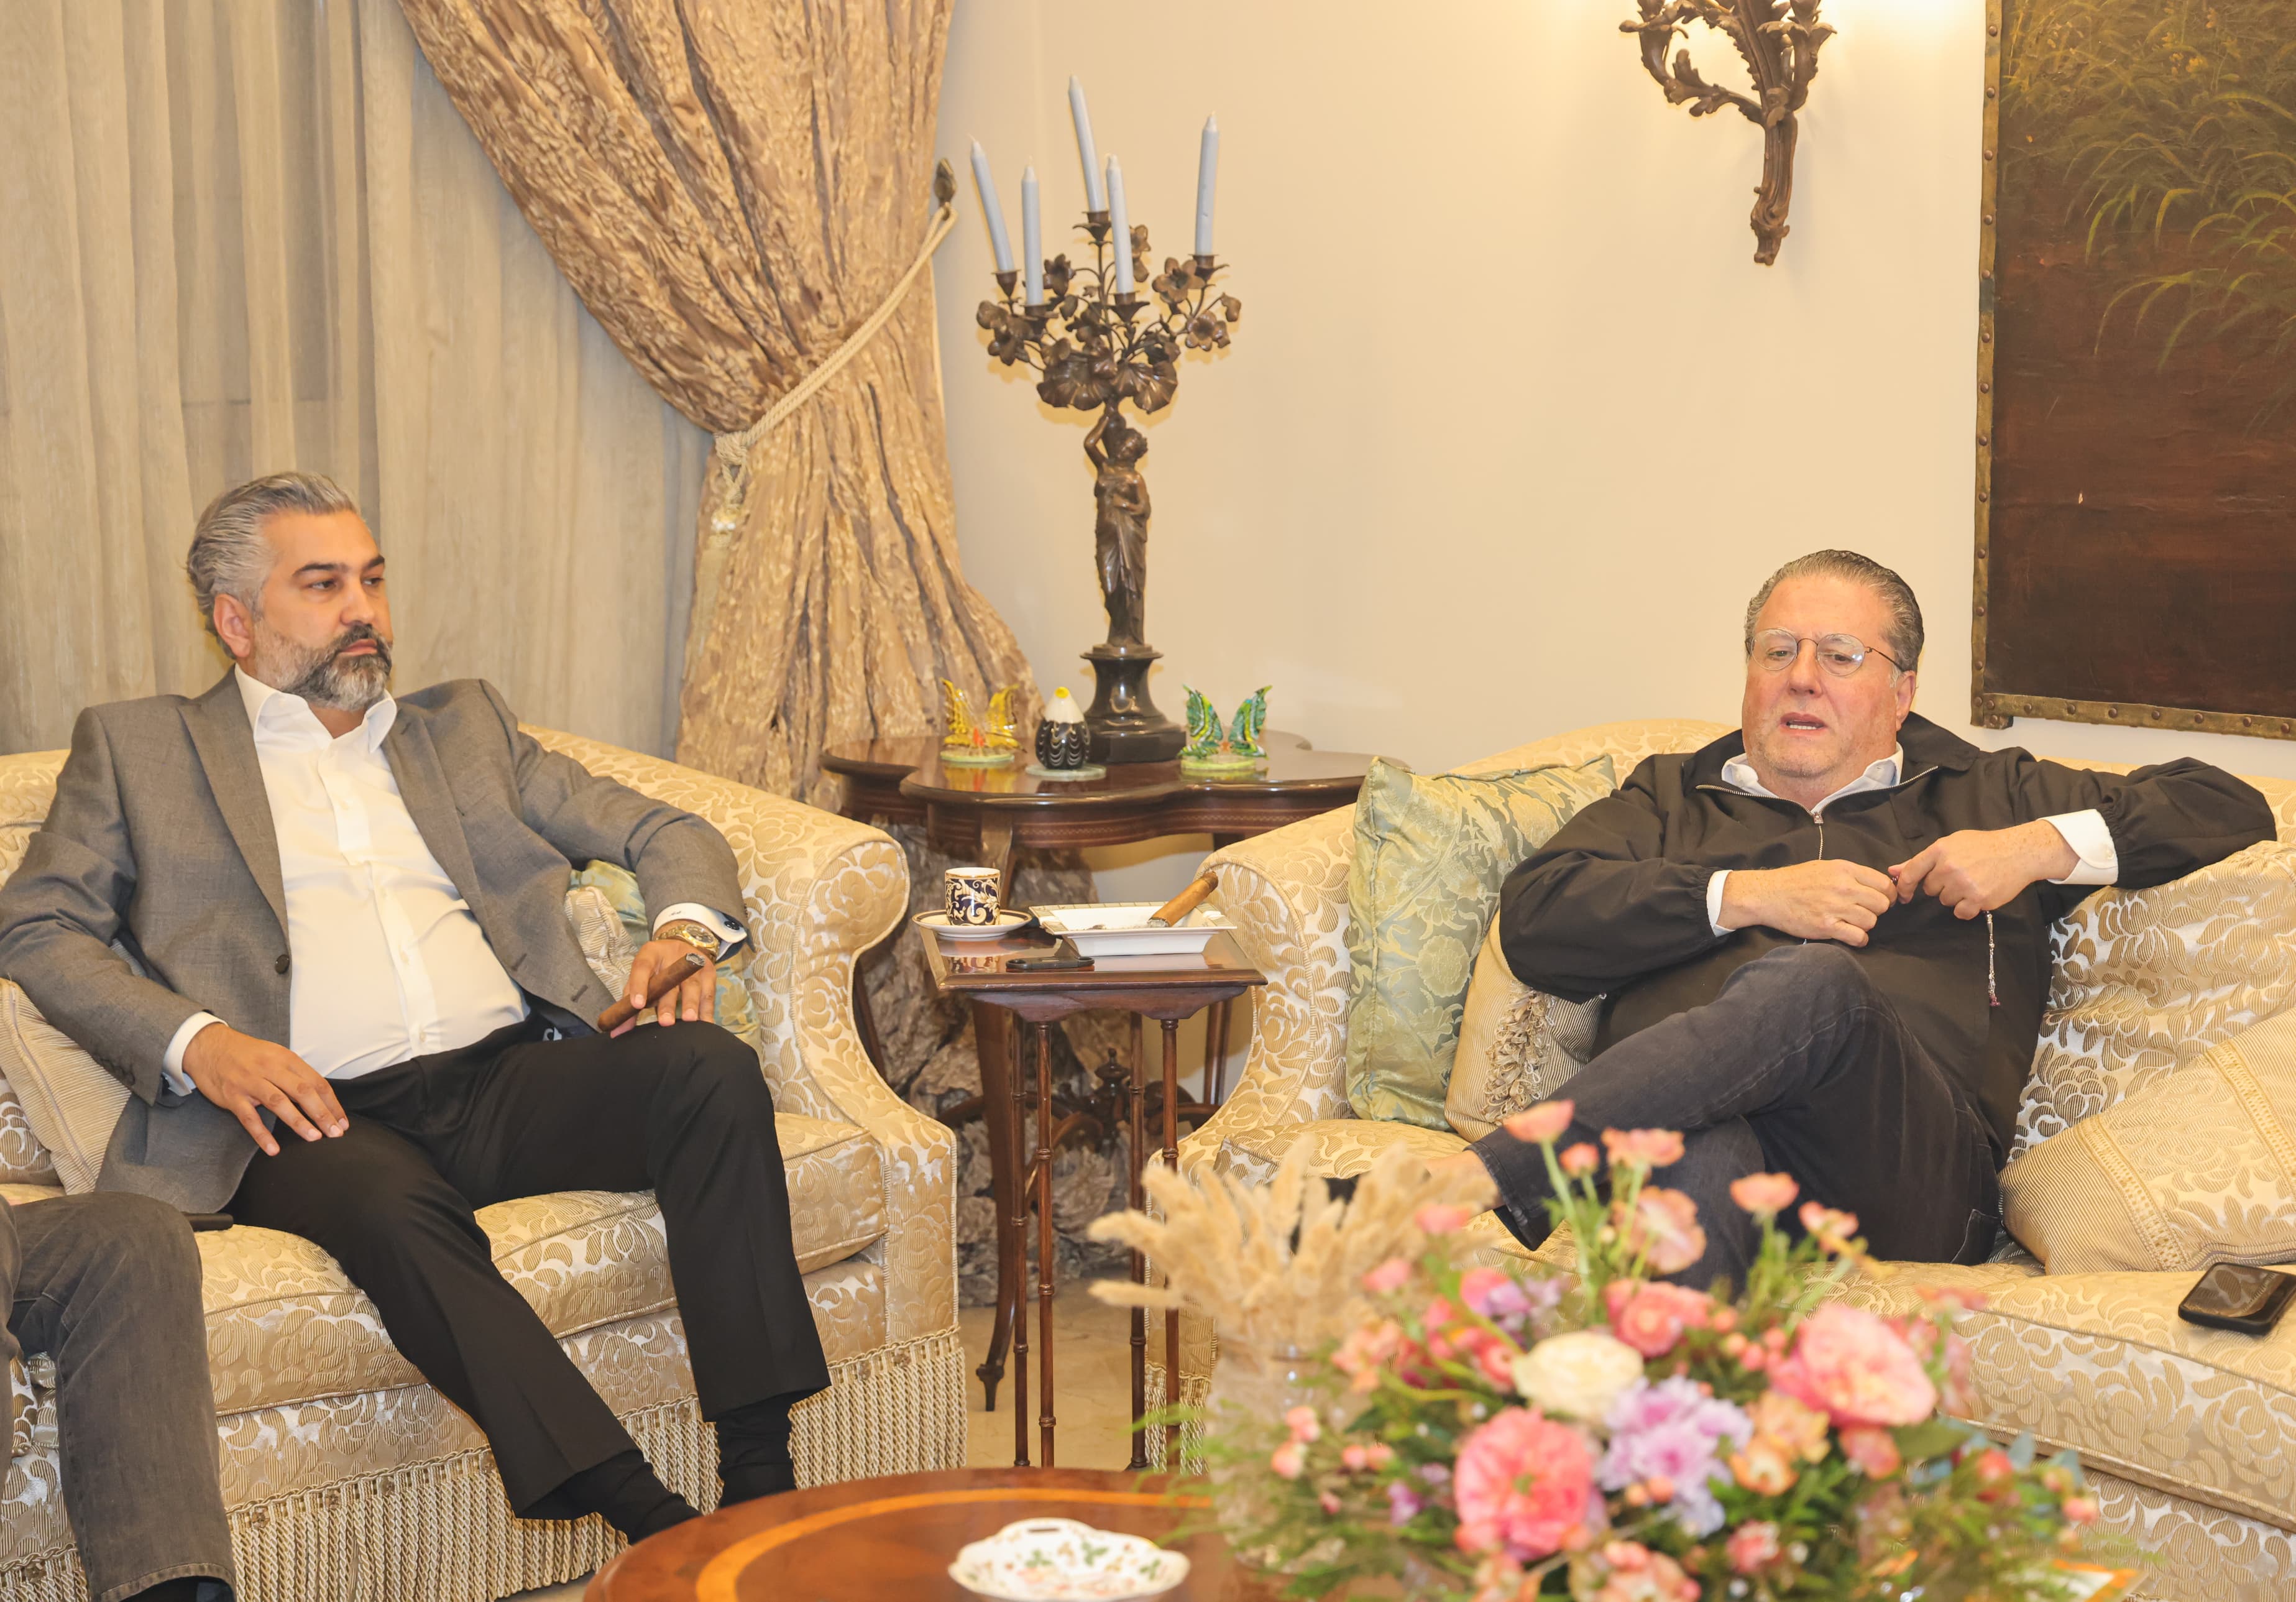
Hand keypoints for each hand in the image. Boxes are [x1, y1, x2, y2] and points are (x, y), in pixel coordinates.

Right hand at [181, 1024, 347, 1156]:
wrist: (208, 1046)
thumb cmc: (247, 1054)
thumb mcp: (275, 1055)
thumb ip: (295, 1074)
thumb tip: (319, 1098)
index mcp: (286, 1059)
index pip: (316, 1082)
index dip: (332, 1103)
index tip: (343, 1122)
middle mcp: (270, 1068)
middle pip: (302, 1092)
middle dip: (322, 1113)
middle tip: (335, 1133)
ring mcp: (250, 1082)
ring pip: (279, 1103)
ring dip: (298, 1122)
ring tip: (314, 1138)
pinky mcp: (232, 1096)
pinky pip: (249, 1118)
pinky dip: (262, 1134)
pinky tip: (273, 1149)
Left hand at [613, 939, 717, 1037]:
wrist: (682, 947)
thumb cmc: (656, 969)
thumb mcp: (640, 978)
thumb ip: (628, 1003)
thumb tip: (617, 1032)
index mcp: (650, 954)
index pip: (642, 967)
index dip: (639, 985)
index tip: (638, 1005)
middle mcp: (673, 956)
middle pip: (670, 980)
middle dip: (668, 1003)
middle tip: (665, 1022)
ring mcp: (694, 963)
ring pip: (692, 985)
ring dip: (691, 1004)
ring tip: (689, 1020)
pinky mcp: (709, 972)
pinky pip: (708, 994)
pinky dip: (706, 1011)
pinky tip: (705, 1024)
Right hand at [1720, 859, 1895, 946]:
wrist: (1769, 894)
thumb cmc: (1796, 880)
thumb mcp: (1826, 867)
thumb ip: (1852, 874)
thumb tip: (1877, 885)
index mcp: (1845, 870)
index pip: (1884, 884)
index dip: (1887, 894)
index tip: (1880, 900)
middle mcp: (1843, 887)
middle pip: (1881, 904)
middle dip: (1876, 910)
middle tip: (1864, 912)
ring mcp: (1835, 907)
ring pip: (1871, 921)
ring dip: (1864, 925)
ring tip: (1851, 922)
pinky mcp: (1826, 926)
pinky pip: (1858, 937)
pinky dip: (1858, 939)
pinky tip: (1849, 934)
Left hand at [1889, 821, 2075, 919]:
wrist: (2018, 853)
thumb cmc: (1983, 846)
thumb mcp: (1950, 844)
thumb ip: (1920, 860)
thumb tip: (1893, 871)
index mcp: (1939, 850)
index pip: (1910, 872)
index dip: (1903, 886)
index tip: (1903, 895)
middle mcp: (1949, 867)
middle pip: (1929, 889)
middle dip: (1940, 885)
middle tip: (1959, 875)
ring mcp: (1964, 884)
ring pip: (1945, 901)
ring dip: (1955, 896)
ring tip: (1972, 882)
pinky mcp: (1978, 899)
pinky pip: (1961, 913)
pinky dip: (1967, 909)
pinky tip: (1977, 896)